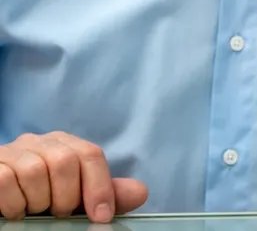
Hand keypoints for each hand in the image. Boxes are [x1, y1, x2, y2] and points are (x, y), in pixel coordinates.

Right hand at [0, 132, 147, 221]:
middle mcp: (38, 141)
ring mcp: (11, 151)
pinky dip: (14, 203)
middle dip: (67, 197)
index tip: (101, 217)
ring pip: (34, 171)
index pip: (90, 154)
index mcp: (64, 145)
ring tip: (34, 211)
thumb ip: (103, 193)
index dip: (100, 187)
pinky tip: (15, 211)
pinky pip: (6, 180)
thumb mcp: (74, 197)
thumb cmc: (40, 198)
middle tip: (60, 214)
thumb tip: (140, 192)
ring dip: (38, 202)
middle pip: (65, 160)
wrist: (2, 201)